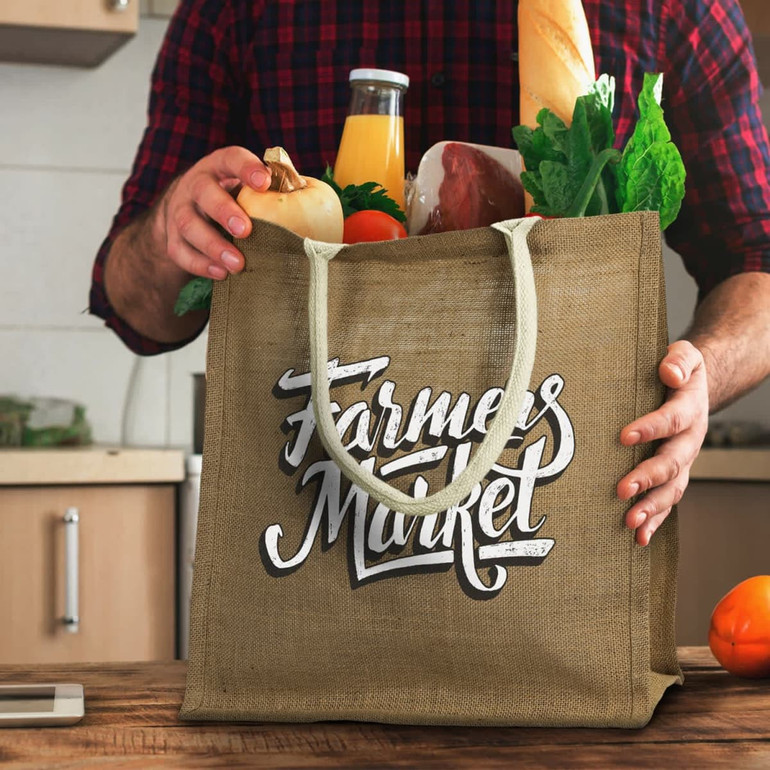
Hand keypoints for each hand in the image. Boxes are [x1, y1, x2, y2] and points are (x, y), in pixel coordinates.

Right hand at [153, 146, 270, 279]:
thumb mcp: (246, 188)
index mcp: (219, 167)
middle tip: (245, 230)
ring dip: (213, 245)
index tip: (264, 182)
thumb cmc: (233, 199)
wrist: (188, 211)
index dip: (246, 168)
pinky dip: (200, 264)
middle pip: (204, 192)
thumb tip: (310, 199)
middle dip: (224, 211)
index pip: (231, 159)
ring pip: (189, 225)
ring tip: (237, 264)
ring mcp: (180, 211)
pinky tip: (221, 274)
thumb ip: (271, 191)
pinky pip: (179, 251)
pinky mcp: (171, 238)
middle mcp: (195, 185)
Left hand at [617, 340, 708, 545]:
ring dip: (651, 507)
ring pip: (672, 489)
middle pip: (672, 462)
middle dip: (647, 477)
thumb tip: (669, 371)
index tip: (624, 435)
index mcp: (689, 409)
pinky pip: (668, 502)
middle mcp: (689, 439)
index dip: (651, 427)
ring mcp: (683, 460)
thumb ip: (679, 360)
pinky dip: (655, 520)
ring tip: (629, 522)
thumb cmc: (679, 369)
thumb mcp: (684, 354)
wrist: (694, 388)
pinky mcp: (674, 475)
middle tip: (622, 489)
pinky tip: (638, 537)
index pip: (672, 419)